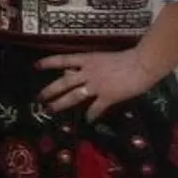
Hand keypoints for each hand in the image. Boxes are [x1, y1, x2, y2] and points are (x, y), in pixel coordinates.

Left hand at [38, 47, 157, 120]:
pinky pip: (95, 107)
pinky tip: (87, 120)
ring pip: (74, 96)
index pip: (62, 59)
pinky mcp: (108, 96)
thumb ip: (88, 65)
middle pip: (64, 82)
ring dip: (61, 104)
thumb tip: (73, 72)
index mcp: (87, 59)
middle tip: (39, 97)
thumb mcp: (101, 57)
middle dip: (50, 90)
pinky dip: (91, 115)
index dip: (49, 62)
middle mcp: (87, 72)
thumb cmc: (126, 58)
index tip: (36, 65)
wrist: (141, 64)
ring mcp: (96, 85)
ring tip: (51, 109)